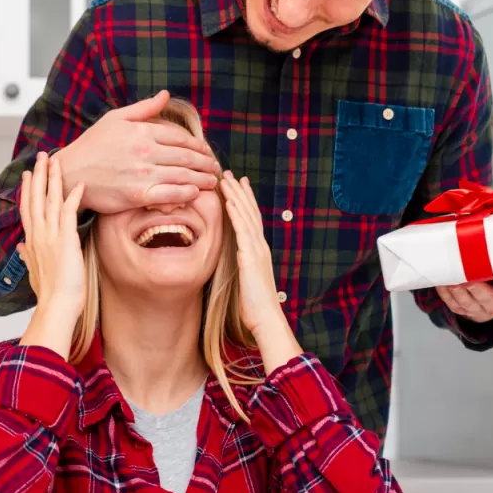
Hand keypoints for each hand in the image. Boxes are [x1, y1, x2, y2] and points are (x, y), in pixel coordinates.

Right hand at [17, 152, 87, 359]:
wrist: (56, 305)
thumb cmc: (49, 293)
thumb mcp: (34, 271)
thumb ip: (27, 255)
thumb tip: (20, 246)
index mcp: (32, 241)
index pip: (27, 209)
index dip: (28, 190)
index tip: (28, 175)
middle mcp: (38, 234)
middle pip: (36, 198)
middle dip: (39, 175)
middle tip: (41, 156)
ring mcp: (51, 235)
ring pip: (50, 200)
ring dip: (53, 178)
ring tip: (54, 160)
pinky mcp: (66, 239)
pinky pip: (69, 212)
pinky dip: (74, 197)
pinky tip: (79, 183)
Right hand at [54, 90, 219, 214]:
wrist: (70, 173)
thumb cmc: (91, 145)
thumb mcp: (114, 119)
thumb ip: (143, 108)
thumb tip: (165, 95)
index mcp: (142, 132)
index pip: (181, 137)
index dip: (199, 145)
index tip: (207, 151)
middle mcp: (145, 152)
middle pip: (187, 157)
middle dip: (206, 163)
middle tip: (215, 168)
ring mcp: (142, 174)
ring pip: (183, 176)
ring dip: (202, 179)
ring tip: (211, 182)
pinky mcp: (137, 195)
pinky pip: (170, 194)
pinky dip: (186, 194)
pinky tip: (195, 193)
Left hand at [219, 171, 301, 372]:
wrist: (267, 319)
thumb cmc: (254, 307)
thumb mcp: (245, 282)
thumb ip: (241, 269)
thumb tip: (234, 264)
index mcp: (258, 251)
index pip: (250, 220)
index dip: (244, 202)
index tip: (236, 186)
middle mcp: (260, 246)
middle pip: (250, 212)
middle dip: (239, 192)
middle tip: (229, 173)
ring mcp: (257, 250)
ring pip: (246, 216)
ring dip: (236, 196)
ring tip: (225, 178)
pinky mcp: (251, 256)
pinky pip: (243, 230)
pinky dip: (236, 213)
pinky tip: (229, 200)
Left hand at [438, 261, 492, 323]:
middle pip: (485, 298)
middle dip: (476, 288)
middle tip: (467, 278)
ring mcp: (476, 309)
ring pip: (464, 301)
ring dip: (455, 290)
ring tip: (448, 276)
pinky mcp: (460, 309)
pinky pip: (450, 302)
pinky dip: (443, 292)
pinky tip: (439, 279)